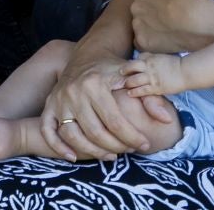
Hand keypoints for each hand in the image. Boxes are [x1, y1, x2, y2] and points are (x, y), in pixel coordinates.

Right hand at [39, 52, 176, 159]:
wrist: (87, 56)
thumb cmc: (113, 70)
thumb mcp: (133, 78)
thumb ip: (151, 98)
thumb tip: (165, 120)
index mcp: (95, 83)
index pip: (115, 121)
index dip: (132, 137)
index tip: (144, 145)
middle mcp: (74, 91)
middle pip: (95, 132)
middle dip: (116, 146)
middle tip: (128, 150)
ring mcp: (59, 100)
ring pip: (74, 135)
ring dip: (93, 151)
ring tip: (110, 155)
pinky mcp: (48, 106)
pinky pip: (48, 131)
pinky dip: (58, 146)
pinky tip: (73, 157)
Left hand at [120, 53, 185, 98]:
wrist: (186, 72)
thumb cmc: (176, 64)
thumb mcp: (161, 57)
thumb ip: (151, 57)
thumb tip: (141, 57)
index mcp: (150, 58)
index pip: (135, 60)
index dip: (129, 65)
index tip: (124, 68)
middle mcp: (148, 67)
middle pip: (131, 68)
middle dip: (124, 71)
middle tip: (119, 75)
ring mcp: (151, 77)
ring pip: (134, 80)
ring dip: (127, 83)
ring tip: (124, 85)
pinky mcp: (156, 88)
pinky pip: (142, 90)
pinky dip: (134, 92)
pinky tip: (130, 93)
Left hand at [129, 0, 213, 54]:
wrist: (195, 21)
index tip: (165, 4)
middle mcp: (135, 7)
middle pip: (140, 11)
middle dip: (149, 14)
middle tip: (166, 20)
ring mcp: (137, 25)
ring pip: (140, 28)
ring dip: (149, 29)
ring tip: (166, 33)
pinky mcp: (142, 42)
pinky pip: (142, 43)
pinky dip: (151, 43)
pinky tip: (163, 43)